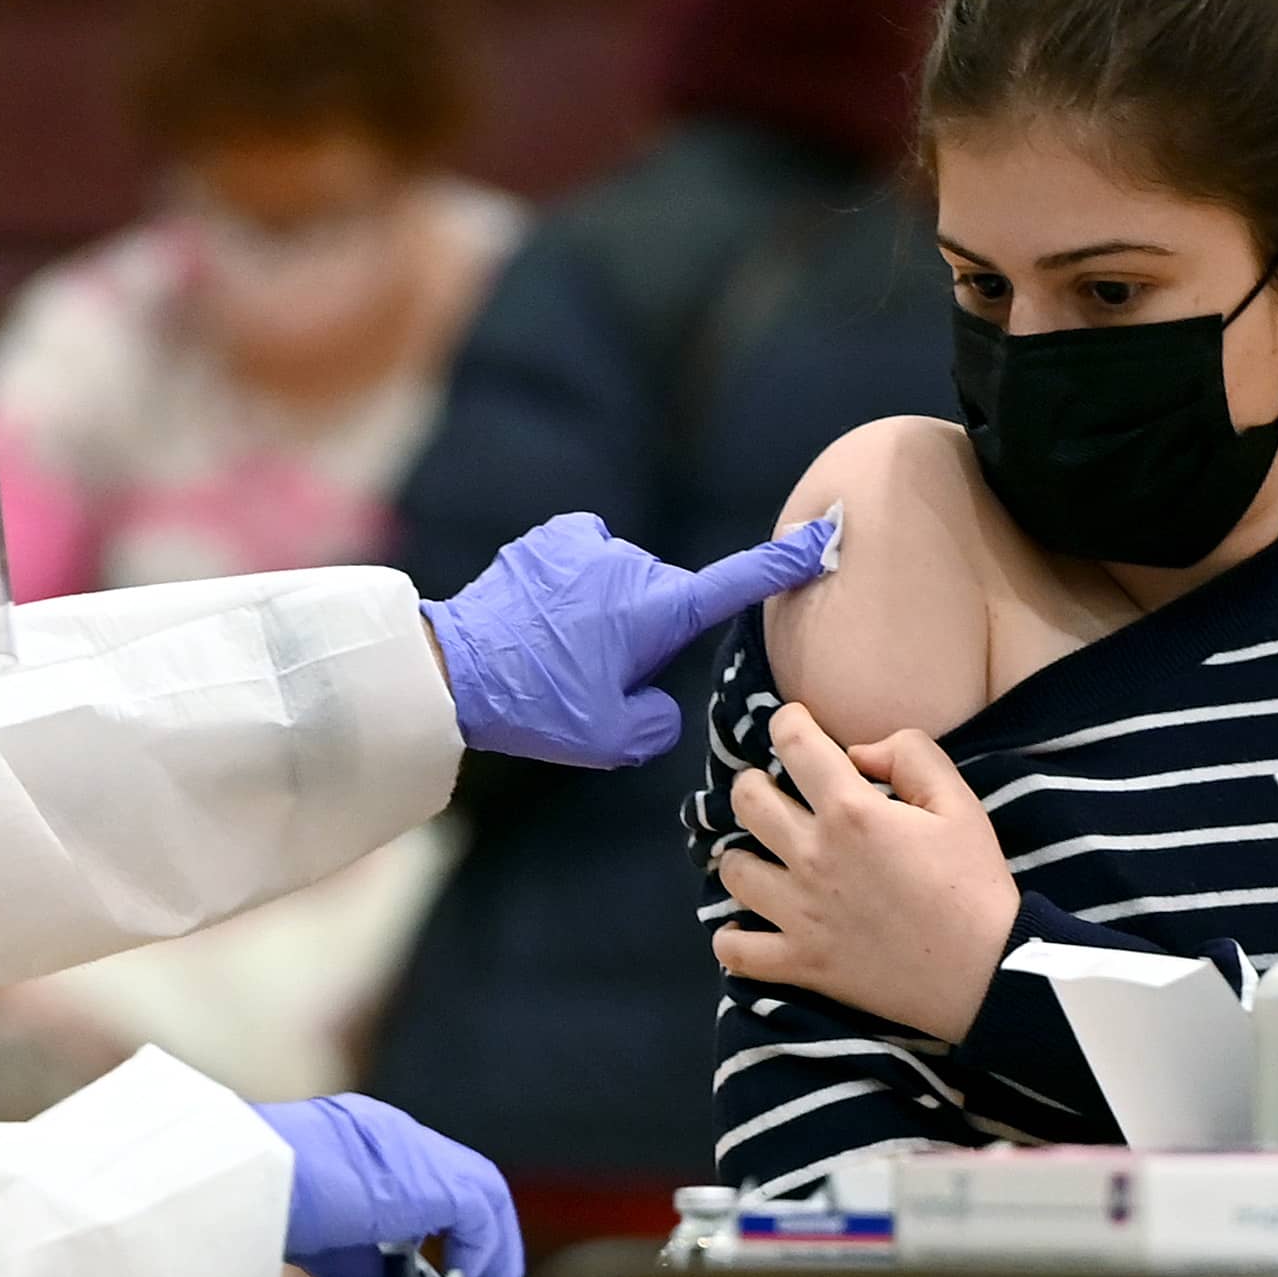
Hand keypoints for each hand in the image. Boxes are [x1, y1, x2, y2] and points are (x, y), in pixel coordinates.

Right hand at [252, 1094, 524, 1276]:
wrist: (242, 1178)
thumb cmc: (257, 1204)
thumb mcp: (316, 1234)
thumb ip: (357, 1262)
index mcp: (361, 1137)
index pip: (422, 1177)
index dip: (446, 1223)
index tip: (450, 1264)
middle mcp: (392, 1132)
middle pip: (460, 1179)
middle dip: (478, 1234)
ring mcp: (412, 1147)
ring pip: (480, 1188)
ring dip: (491, 1242)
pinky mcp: (427, 1178)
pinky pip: (480, 1209)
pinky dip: (486, 1246)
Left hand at [422, 511, 840, 766]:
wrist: (456, 668)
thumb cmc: (538, 707)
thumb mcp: (614, 739)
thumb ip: (659, 721)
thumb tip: (657, 698)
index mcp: (659, 610)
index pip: (738, 583)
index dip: (782, 564)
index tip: (821, 537)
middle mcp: (633, 565)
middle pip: (668, 602)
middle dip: (648, 635)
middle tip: (597, 677)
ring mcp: (592, 545)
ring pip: (625, 584)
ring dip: (608, 612)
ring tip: (559, 651)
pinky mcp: (555, 537)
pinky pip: (589, 559)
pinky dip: (579, 584)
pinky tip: (547, 613)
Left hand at [712, 704, 1017, 1042]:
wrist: (986, 972)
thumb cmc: (975, 885)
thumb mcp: (960, 803)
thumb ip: (911, 756)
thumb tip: (857, 751)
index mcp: (851, 812)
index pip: (794, 743)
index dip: (787, 721)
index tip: (794, 724)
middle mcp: (812, 856)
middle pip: (746, 801)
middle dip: (754, 783)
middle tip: (773, 791)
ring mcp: (799, 913)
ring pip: (734, 871)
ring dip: (742, 855)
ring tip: (763, 856)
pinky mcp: (800, 962)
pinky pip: (736, 951)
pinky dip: (731, 939)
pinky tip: (745, 927)